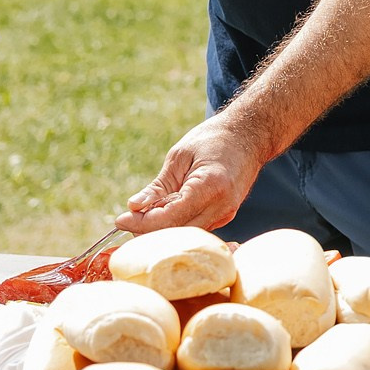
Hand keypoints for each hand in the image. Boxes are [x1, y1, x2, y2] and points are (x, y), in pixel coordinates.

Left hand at [118, 115, 272, 232]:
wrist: (250, 136)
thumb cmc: (213, 139)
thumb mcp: (179, 157)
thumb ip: (158, 187)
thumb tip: (133, 207)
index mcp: (211, 187)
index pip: (170, 218)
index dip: (142, 223)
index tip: (119, 219)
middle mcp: (222, 206)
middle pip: (177, 232)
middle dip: (147, 230)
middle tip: (125, 220)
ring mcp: (226, 214)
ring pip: (185, 234)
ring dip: (160, 229)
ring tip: (139, 217)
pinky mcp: (225, 215)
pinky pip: (194, 227)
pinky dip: (175, 224)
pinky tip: (160, 214)